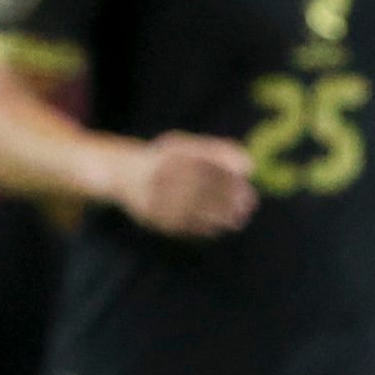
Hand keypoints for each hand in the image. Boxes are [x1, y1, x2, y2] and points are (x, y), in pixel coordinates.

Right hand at [116, 133, 257, 237]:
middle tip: (248, 203)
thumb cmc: (165, 159)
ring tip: (239, 218)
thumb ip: (218, 151)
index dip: (228, 174)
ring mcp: (156, 199)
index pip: (205, 165)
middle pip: (201, 188)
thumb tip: (250, 165)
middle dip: (227, 197)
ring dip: (221, 216)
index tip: (246, 181)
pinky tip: (221, 227)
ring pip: (194, 210)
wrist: (124, 175)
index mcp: (170, 155)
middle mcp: (160, 177)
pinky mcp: (154, 219)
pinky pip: (184, 226)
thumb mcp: (186, 146)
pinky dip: (206, 228)